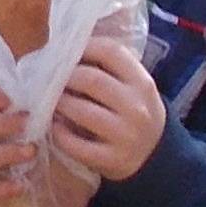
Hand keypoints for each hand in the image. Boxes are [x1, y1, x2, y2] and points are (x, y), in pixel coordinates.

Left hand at [48, 39, 167, 182]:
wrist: (155, 156)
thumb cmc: (134, 113)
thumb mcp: (134, 88)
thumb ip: (109, 70)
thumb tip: (67, 51)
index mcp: (142, 83)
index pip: (112, 52)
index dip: (84, 47)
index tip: (67, 51)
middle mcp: (136, 107)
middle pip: (92, 80)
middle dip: (65, 77)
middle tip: (51, 79)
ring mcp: (125, 135)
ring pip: (82, 111)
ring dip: (59, 103)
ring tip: (51, 101)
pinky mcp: (111, 159)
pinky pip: (76, 145)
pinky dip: (60, 134)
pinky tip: (56, 127)